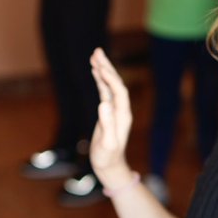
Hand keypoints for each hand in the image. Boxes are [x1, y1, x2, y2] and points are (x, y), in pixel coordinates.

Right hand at [88, 48, 134, 185]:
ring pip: (110, 85)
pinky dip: (99, 80)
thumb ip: (107, 124)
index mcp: (123, 115)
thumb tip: (103, 104)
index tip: (99, 67)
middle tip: (97, 51)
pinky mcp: (107, 112)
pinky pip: (104, 91)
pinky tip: (94, 70)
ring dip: (103, 69)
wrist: (109, 166)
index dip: (110, 78)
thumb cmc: (108, 158)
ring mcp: (115, 109)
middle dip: (107, 66)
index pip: (119, 91)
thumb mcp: (107, 143)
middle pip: (116, 83)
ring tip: (95, 54)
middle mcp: (121, 109)